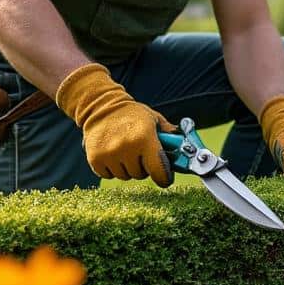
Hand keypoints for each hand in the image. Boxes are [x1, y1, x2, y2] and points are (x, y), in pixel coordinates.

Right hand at [55, 63, 175, 186]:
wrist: (101, 107)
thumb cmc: (132, 114)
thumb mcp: (154, 120)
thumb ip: (170, 135)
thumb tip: (188, 148)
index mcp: (145, 137)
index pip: (159, 170)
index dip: (164, 177)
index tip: (165, 177)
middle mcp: (126, 147)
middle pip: (141, 175)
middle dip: (143, 167)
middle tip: (140, 153)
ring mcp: (109, 154)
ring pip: (125, 176)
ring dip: (127, 167)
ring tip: (125, 150)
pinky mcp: (95, 159)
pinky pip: (109, 175)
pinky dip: (112, 168)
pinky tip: (112, 153)